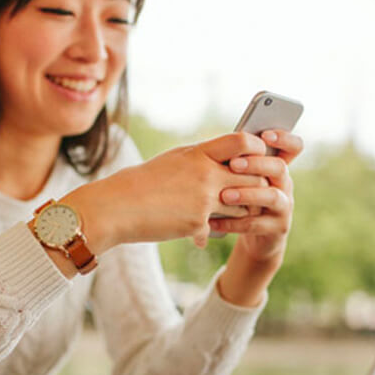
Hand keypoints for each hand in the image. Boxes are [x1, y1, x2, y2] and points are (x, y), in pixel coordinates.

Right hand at [62, 132, 269, 252]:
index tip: (256, 157)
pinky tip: (201, 232)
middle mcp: (206, 173)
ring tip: (232, 212)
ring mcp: (204, 199)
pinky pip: (221, 226)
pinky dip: (215, 229)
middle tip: (253, 191)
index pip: (243, 142)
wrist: (118, 207)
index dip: (257, 149)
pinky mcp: (199, 223)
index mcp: (199, 153)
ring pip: (243, 204)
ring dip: (242, 210)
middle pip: (252, 177)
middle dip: (256, 185)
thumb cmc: (144, 182)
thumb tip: (228, 160)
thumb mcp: (175, 161)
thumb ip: (202, 159)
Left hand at [210, 130, 303, 261]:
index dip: (284, 138)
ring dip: (247, 194)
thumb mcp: (243, 179)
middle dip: (256, 164)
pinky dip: (233, 223)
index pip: (293, 147)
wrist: (255, 237)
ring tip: (224, 196)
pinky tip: (213, 221)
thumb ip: (239, 162)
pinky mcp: (278, 228)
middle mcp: (285, 184)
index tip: (265, 135)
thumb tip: (222, 144)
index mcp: (277, 167)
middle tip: (233, 164)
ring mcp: (284, 206)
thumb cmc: (243, 198)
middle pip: (279, 167)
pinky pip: (256, 224)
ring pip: (272, 196)